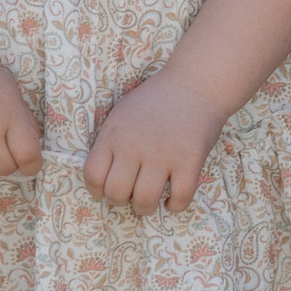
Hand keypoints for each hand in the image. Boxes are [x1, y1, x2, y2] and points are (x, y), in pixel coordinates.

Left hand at [84, 70, 227, 215]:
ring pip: (145, 200)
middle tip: (132, 195)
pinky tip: (173, 200)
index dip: (97, 190)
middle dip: (122, 201)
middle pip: (116, 193)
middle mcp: (135, 146)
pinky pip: (180, 197)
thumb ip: (111, 142)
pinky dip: (175, 206)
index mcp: (114, 135)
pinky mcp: (190, 160)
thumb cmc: (157, 100)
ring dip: (145, 208)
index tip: (108, 189)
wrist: (197, 83)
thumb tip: (104, 175)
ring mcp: (163, 154)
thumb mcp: (121, 114)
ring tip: (151, 201)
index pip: (93, 176)